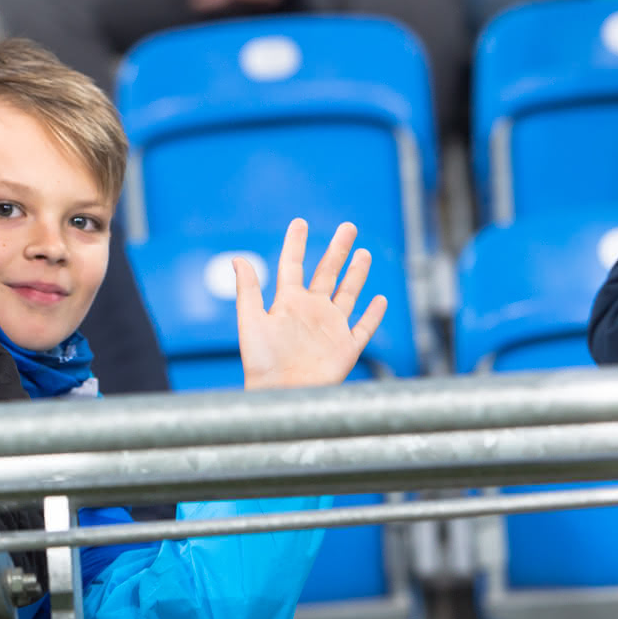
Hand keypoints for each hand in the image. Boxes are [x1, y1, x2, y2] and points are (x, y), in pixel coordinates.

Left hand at [235, 219, 387, 389]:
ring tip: (363, 252)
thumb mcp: (251, 321)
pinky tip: (379, 299)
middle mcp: (311, 311)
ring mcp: (330, 328)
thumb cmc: (261, 362)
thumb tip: (237, 259)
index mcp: (288, 302)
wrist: (280, 396)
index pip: (293, 265)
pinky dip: (373, 313)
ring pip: (348, 294)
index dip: (296, 244)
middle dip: (338, 250)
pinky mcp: (346, 348)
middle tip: (349, 227)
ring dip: (356, 274)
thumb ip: (248, 290)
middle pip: (328, 273)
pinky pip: (363, 327)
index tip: (300, 223)